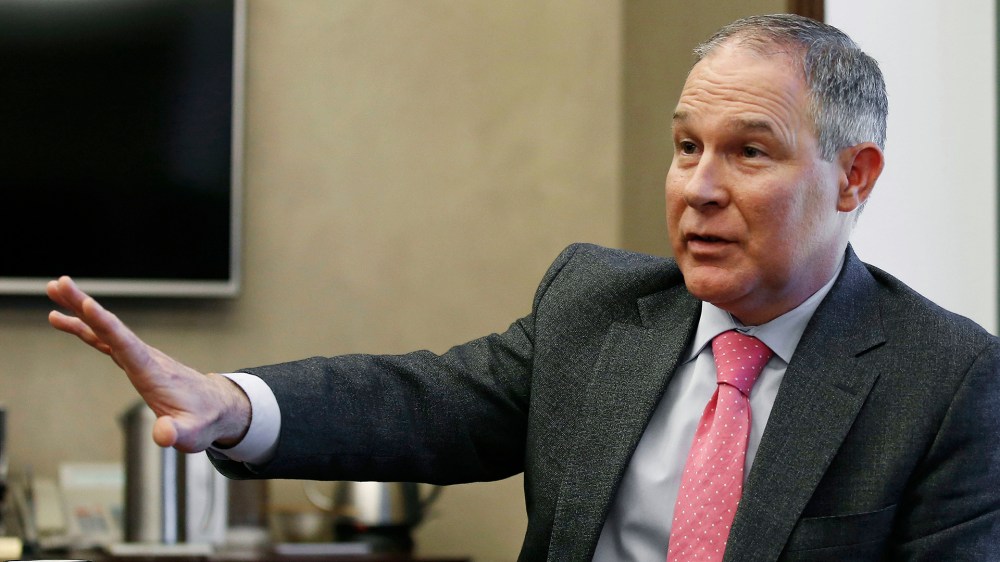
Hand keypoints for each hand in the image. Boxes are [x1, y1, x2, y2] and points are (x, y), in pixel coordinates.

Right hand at [47, 276, 249, 452]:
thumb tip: (163, 435)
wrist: (217, 407)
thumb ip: (176, 434)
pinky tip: (66, 322)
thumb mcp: (192, 433)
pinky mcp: (136, 361)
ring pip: (106, 329)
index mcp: (153, 373)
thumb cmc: (204, 419)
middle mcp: (145, 358)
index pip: (125, 344)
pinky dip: (87, 328)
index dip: (105, 324)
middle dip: (85, 306)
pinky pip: (106, 339)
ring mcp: (140, 357)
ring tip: (54, 291)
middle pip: (111, 328)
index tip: (86, 303)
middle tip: (59, 284)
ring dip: (80, 310)